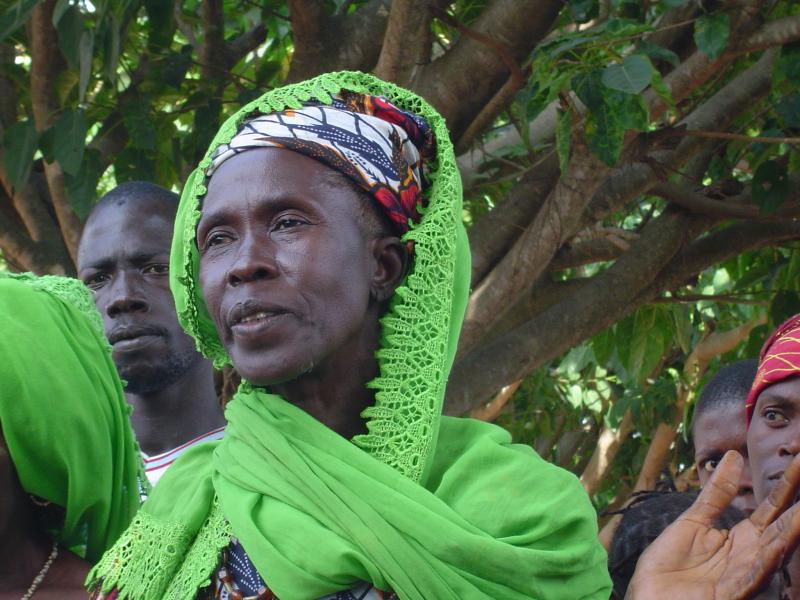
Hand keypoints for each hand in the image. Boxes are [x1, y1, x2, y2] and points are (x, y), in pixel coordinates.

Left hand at [626, 450, 799, 599]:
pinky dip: (769, 558)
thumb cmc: (669, 566)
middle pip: (780, 526)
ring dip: (793, 529)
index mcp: (740, 539)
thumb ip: (717, 493)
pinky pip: (754, 573)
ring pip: (775, 549)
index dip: (786, 486)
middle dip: (797, 504)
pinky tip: (782, 542)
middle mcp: (749, 556)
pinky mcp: (733, 591)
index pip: (770, 508)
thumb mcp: (693, 521)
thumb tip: (734, 456)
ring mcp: (744, 574)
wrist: (648, 598)